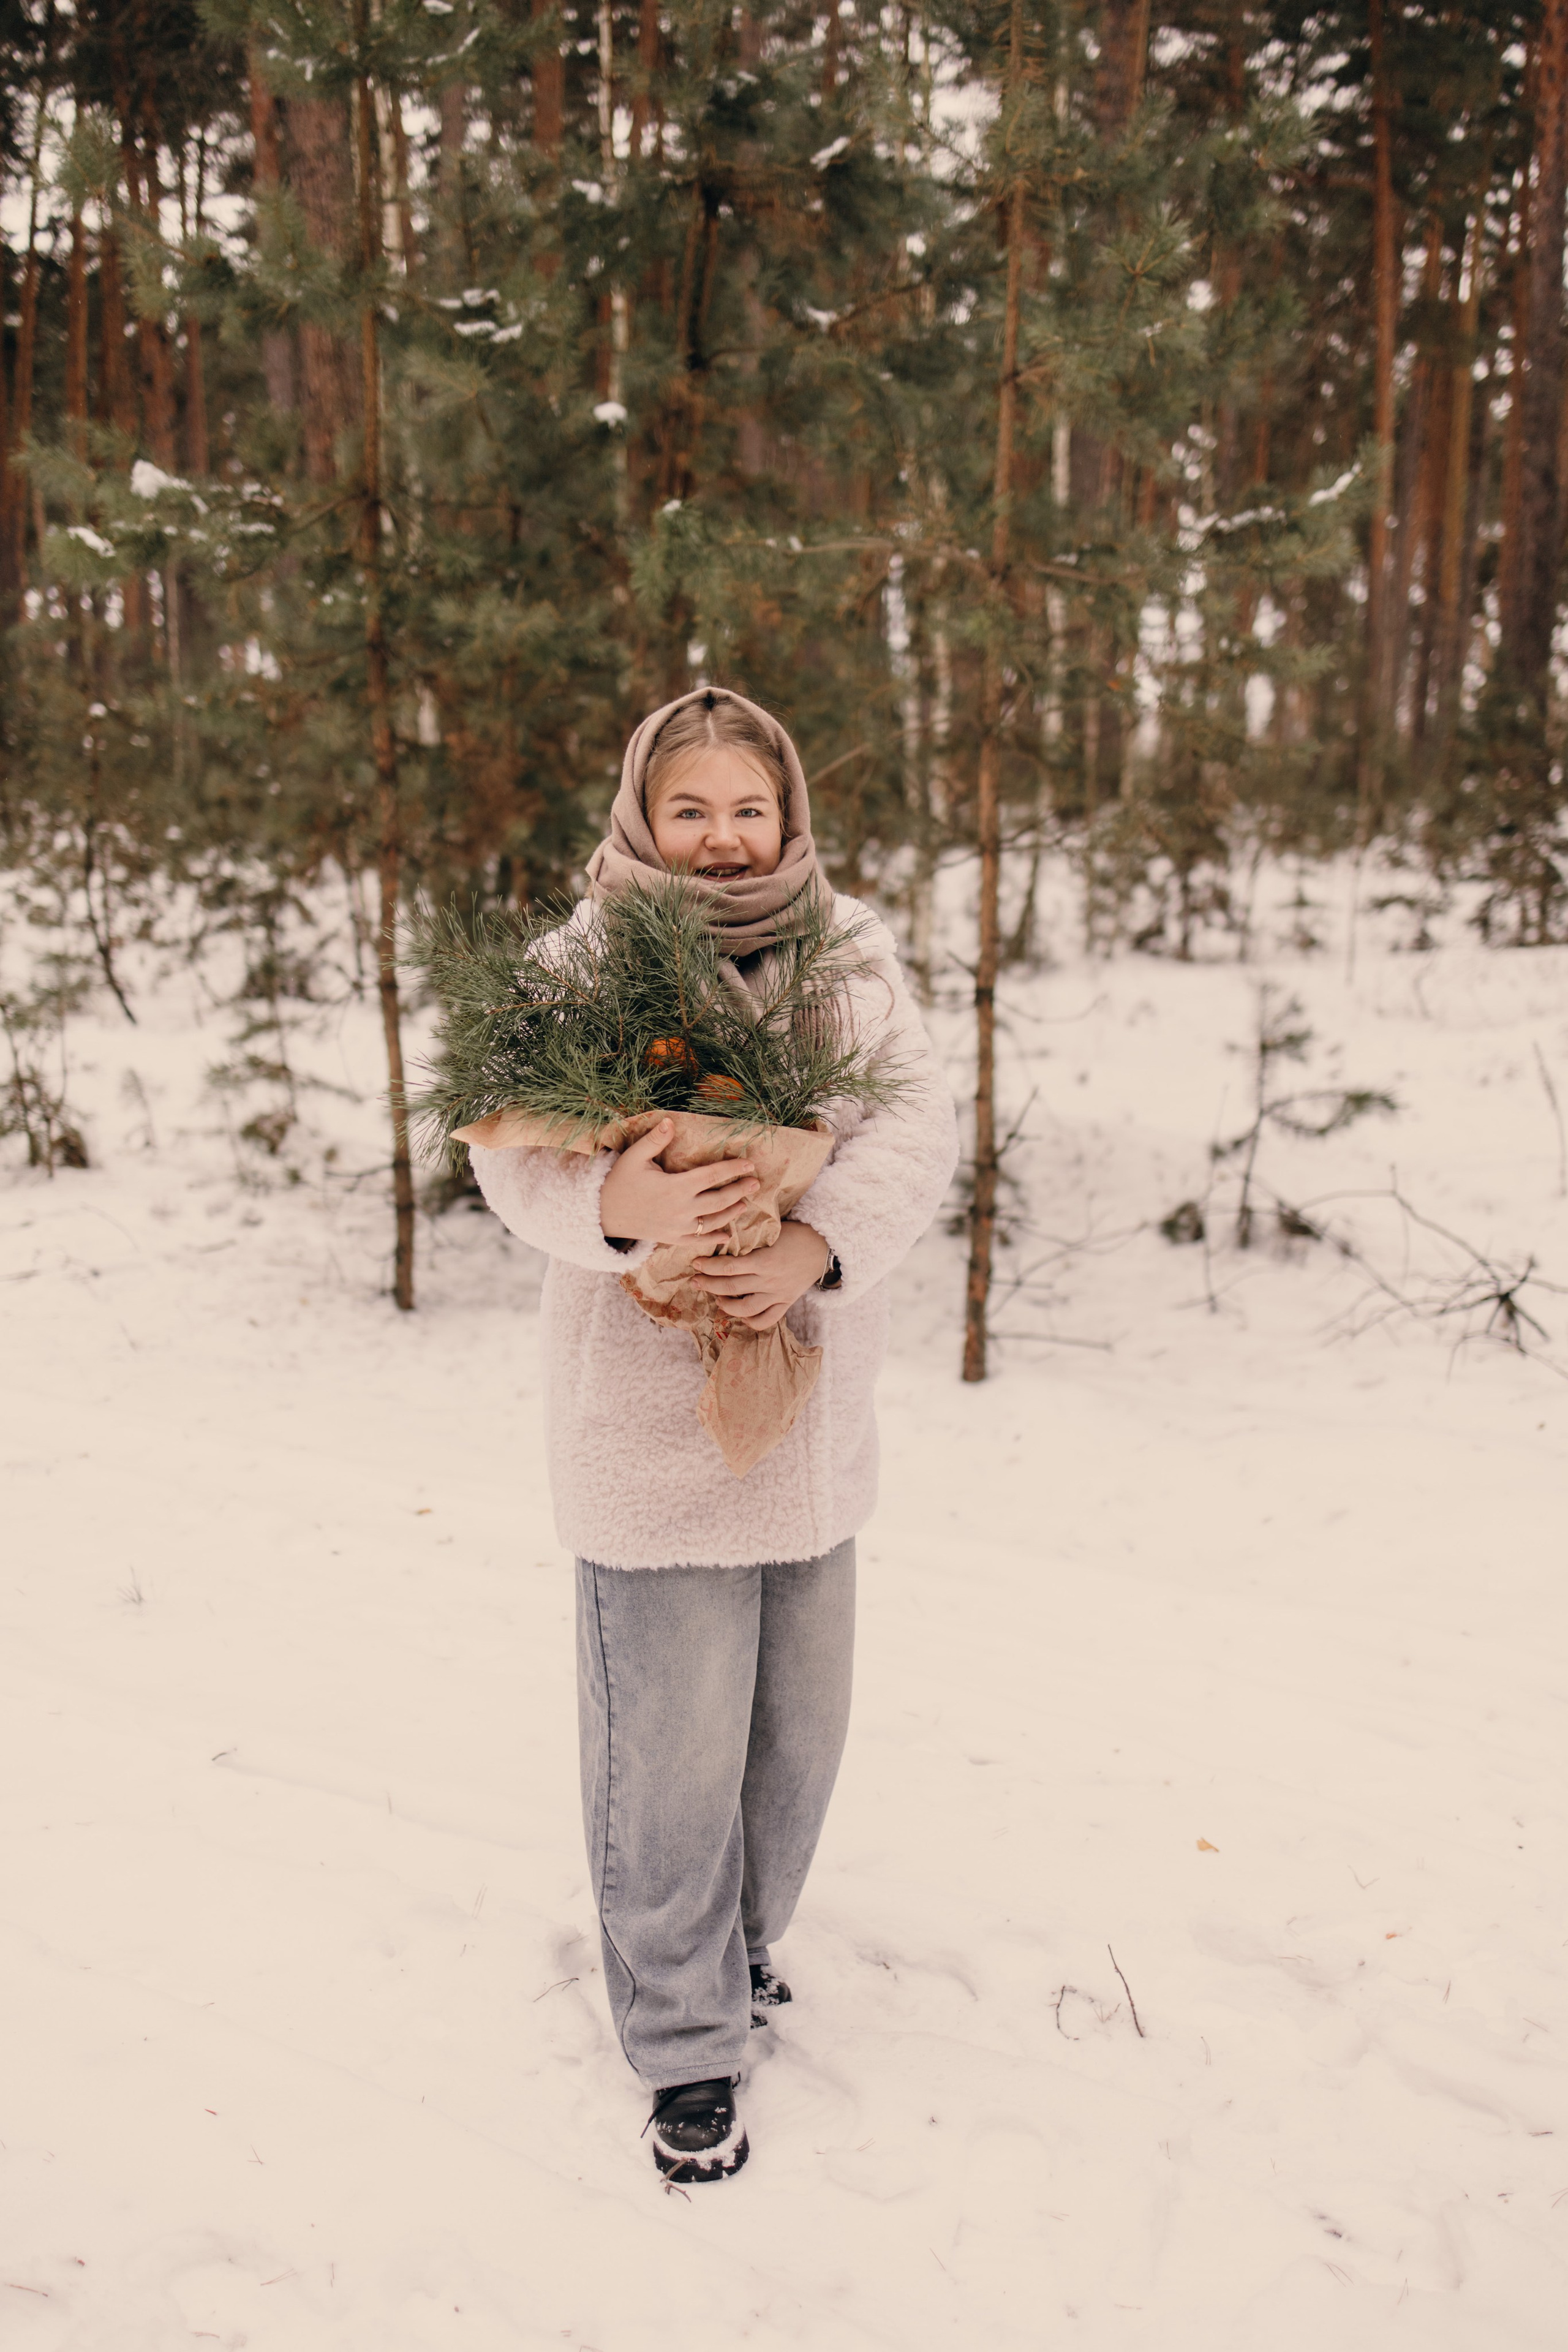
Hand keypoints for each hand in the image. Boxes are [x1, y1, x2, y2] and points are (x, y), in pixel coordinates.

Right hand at [599, 1118, 759, 1246]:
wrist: (602, 1215)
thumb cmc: (619, 1182)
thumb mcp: (634, 1157)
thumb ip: (654, 1140)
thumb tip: (670, 1121)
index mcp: (676, 1187)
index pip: (712, 1176)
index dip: (732, 1169)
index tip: (748, 1164)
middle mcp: (681, 1209)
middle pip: (719, 1200)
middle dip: (739, 1191)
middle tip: (755, 1183)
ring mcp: (678, 1227)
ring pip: (713, 1222)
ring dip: (731, 1213)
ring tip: (745, 1204)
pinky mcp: (672, 1239)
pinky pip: (699, 1241)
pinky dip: (714, 1239)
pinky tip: (726, 1236)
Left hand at [687, 1221, 830, 1331]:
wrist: (824, 1248)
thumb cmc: (796, 1234)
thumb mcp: (773, 1230)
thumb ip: (750, 1237)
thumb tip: (723, 1234)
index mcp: (764, 1260)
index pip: (728, 1267)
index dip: (709, 1267)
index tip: (696, 1263)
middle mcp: (768, 1280)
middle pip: (730, 1287)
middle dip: (708, 1284)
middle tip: (695, 1281)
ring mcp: (777, 1295)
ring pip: (744, 1308)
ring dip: (724, 1305)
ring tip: (716, 1297)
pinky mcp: (785, 1304)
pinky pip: (765, 1320)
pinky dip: (749, 1321)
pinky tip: (739, 1314)